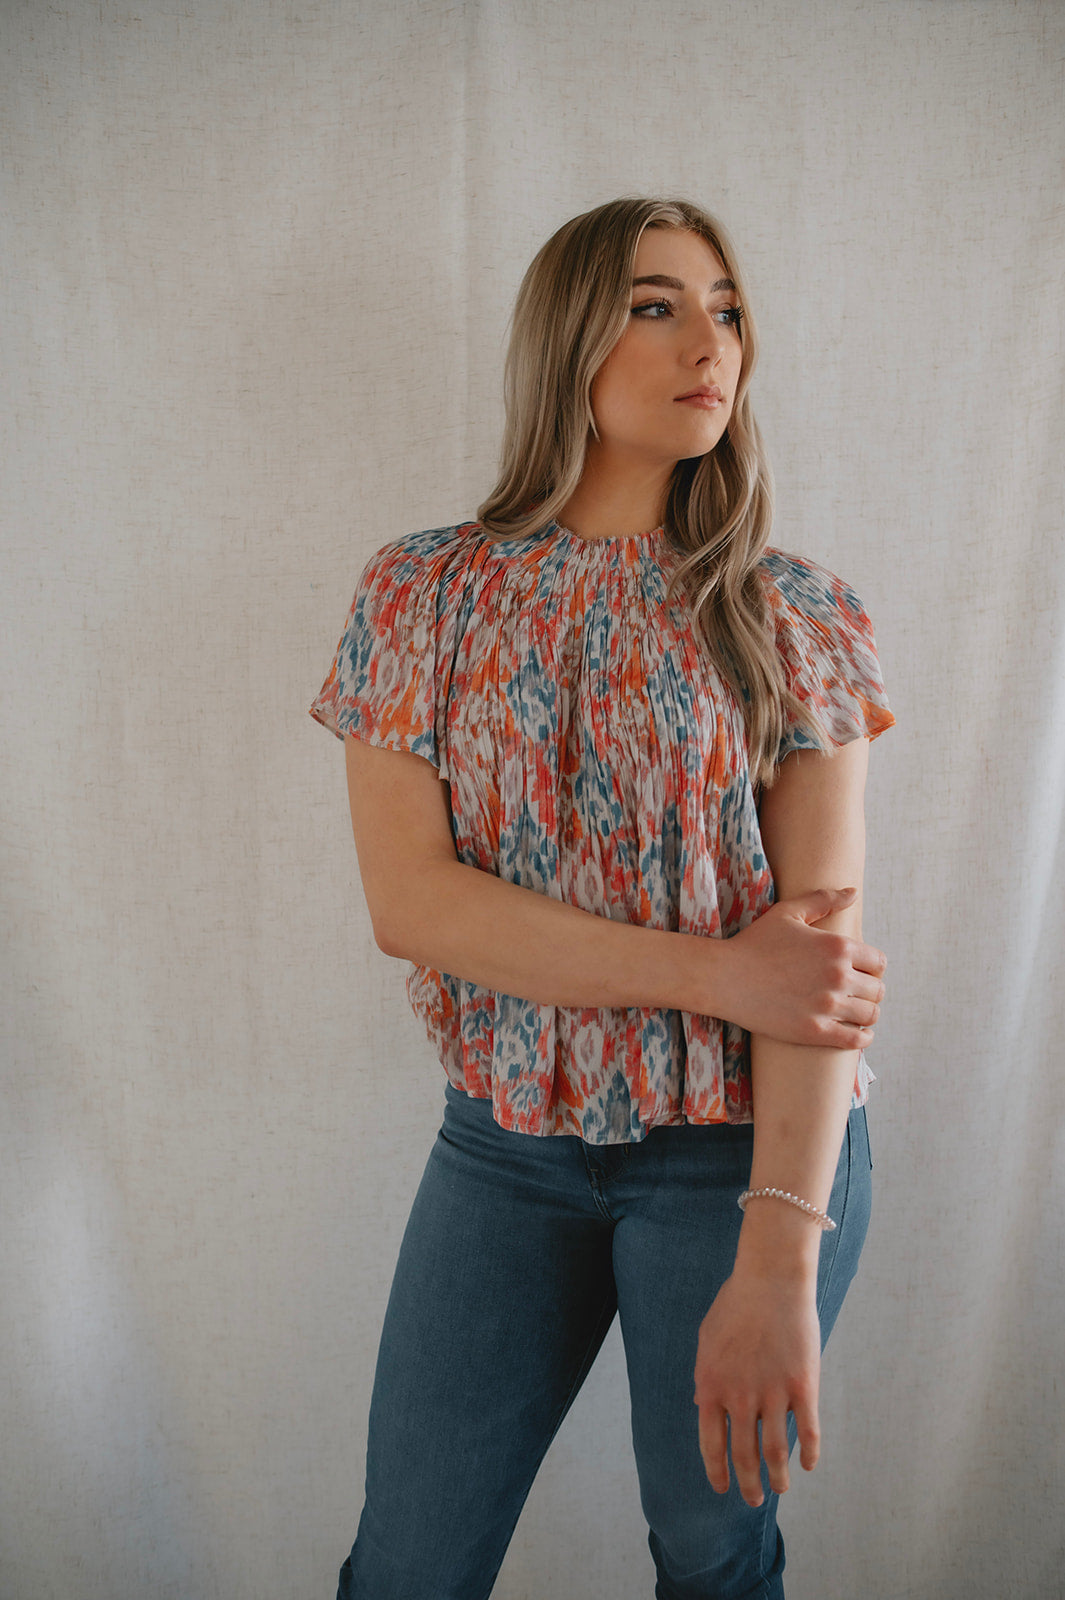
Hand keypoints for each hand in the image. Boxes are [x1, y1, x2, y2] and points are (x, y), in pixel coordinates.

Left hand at [693, 1267, 821, 1507]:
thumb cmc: (736, 1305)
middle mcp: (740, 1396)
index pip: (711, 1444)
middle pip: (744, 1455)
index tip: (723, 1489)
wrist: (770, 1279)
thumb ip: (706, 1376)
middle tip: (755, 1499)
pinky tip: (808, 1465)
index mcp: (712, 1386)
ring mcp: (773, 1393)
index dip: (717, 1472)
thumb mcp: (707, 1340)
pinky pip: (809, 1432)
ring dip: (779, 1476)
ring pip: (776, 1451)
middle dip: (749, 1484)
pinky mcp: (804, 1386)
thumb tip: (702, 1406)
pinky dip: (809, 1454)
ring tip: (780, 1488)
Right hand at [717, 888, 884, 1046]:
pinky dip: (863, 1038)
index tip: (861, 972)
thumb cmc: (754, 943)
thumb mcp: (788, 913)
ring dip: (868, 1014)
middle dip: (870, 991)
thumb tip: (853, 892)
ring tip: (857, 1013)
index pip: (879, 962)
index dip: (872, 967)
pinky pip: (856, 1040)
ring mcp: (827, 1006)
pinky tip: (859, 1034)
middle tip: (857, 994)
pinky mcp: (814, 1031)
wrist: (723, 978)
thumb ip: (824, 900)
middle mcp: (837, 975)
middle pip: (877, 990)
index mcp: (837, 946)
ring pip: (870, 1016)